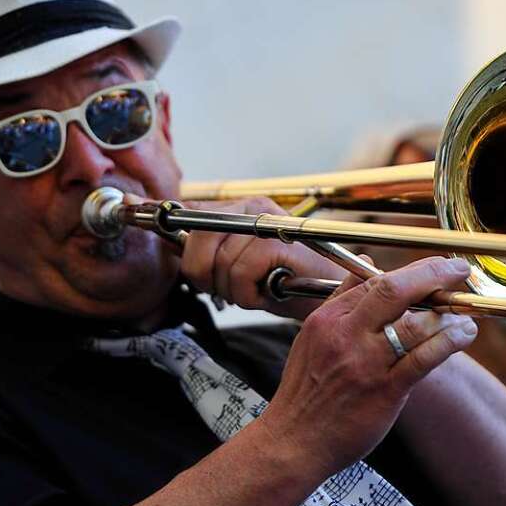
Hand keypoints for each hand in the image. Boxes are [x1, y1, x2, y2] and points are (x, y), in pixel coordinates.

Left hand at [178, 197, 347, 318]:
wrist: (333, 298)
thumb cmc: (288, 284)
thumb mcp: (241, 266)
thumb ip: (211, 252)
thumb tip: (172, 247)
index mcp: (242, 208)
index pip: (191, 216)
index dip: (183, 244)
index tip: (188, 263)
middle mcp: (254, 207)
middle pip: (198, 237)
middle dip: (205, 274)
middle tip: (231, 289)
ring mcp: (268, 221)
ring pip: (220, 261)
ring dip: (234, 290)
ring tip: (257, 290)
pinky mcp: (279, 241)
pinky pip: (241, 271)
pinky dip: (249, 293)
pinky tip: (269, 293)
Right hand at [259, 257, 478, 474]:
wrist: (293, 442)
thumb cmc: (305, 392)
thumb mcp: (311, 336)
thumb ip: (341, 298)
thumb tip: (366, 263)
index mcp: (327, 319)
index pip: (373, 280)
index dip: (411, 271)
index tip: (436, 268)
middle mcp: (345, 335)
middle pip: (393, 289)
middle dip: (432, 273)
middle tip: (457, 269)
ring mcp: (365, 363)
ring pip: (413, 323)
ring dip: (446, 312)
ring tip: (464, 310)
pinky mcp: (383, 391)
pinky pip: (422, 358)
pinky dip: (448, 341)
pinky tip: (463, 334)